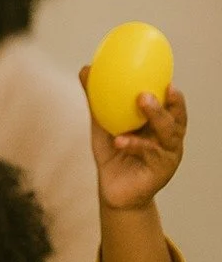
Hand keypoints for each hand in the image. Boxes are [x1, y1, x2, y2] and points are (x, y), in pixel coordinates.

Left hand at [81, 67, 186, 209]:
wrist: (114, 193)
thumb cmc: (113, 155)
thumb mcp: (102, 126)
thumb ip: (97, 100)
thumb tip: (86, 68)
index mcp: (161, 126)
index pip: (172, 106)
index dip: (172, 93)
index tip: (166, 78)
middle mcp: (170, 139)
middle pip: (176, 118)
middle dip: (168, 103)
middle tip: (148, 91)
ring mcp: (168, 155)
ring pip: (168, 134)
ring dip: (155, 117)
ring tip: (141, 104)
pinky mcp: (161, 171)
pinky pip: (150, 154)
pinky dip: (135, 144)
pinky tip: (120, 140)